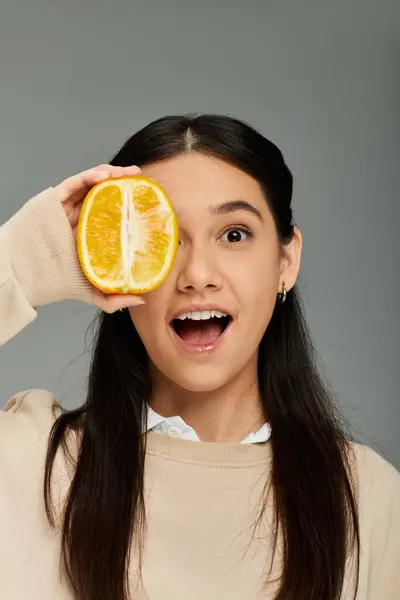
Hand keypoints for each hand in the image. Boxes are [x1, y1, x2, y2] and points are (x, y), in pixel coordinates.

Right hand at [54, 164, 145, 312]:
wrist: (26, 276)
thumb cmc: (57, 280)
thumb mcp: (92, 291)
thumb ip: (114, 298)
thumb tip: (142, 299)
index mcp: (91, 232)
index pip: (112, 212)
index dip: (128, 203)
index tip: (147, 199)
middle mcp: (81, 217)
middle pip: (104, 193)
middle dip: (122, 182)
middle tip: (140, 178)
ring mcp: (68, 207)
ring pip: (91, 184)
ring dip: (110, 174)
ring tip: (126, 173)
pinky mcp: (55, 200)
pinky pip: (74, 183)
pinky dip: (89, 176)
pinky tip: (105, 176)